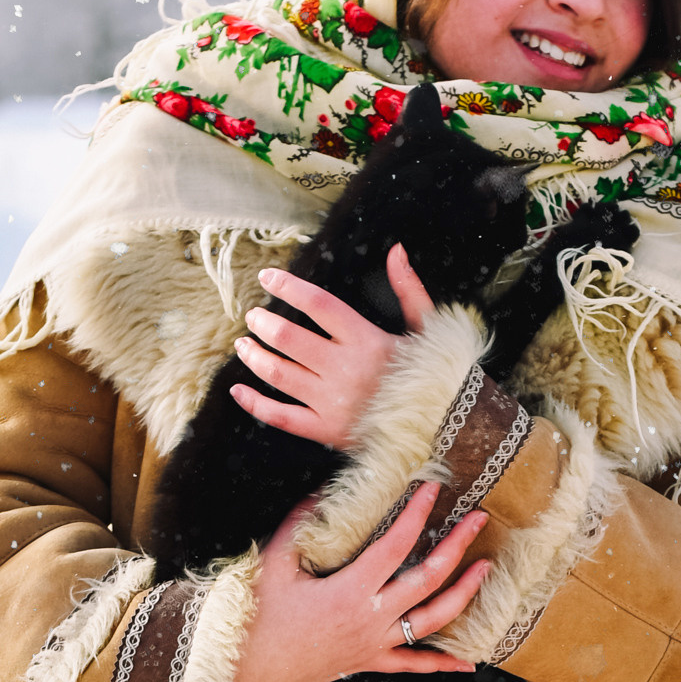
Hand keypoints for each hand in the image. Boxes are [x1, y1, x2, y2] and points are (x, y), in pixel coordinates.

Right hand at [230, 475, 492, 681]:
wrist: (242, 667)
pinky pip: (413, 666)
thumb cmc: (255, 613)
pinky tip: (472, 661)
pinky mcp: (368, 664)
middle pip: (429, 579)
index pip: (397, 543)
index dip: (418, 511)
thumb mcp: (276, 561)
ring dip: (464, 595)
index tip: (434, 486)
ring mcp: (374, 646)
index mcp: (351, 590)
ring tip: (485, 569)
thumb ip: (303, 523)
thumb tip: (323, 491)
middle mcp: (371, 619)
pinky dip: (444, 664)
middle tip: (480, 520)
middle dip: (458, 546)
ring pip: (433, 621)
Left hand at [236, 243, 432, 452]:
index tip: (267, 277)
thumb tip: (397, 250)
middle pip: (289, 338)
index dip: (288, 287)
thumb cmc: (431, 376)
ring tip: (244, 345)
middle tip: (253, 317)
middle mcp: (345, 369)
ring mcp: (332, 402)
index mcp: (367, 340)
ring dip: (254, 356)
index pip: (319, 304)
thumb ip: (408, 289)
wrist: (442, 430)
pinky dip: (255, 404)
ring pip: (278, 374)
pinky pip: (280, 417)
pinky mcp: (325, 431)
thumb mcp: (426, 329)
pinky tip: (238, 390)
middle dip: (263, 324)